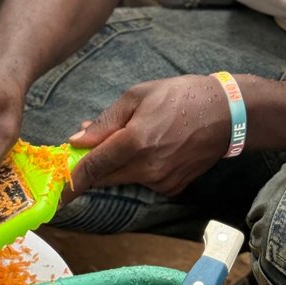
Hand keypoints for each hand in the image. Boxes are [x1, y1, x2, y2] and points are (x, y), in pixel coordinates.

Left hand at [67, 75, 232, 198]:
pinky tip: (148, 147)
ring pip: (124, 178)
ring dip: (114, 165)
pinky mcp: (173, 188)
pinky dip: (136, 168)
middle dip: (89, 170)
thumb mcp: (137, 97)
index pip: (94, 168)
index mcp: (135, 142)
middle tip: (80, 155)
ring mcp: (162, 181)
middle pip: (105, 178)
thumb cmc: (180, 97)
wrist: (226, 114)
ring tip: (126, 137)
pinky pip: (143, 180)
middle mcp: (148, 168)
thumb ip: (105, 122)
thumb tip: (77, 140)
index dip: (72, 178)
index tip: (58, 183)